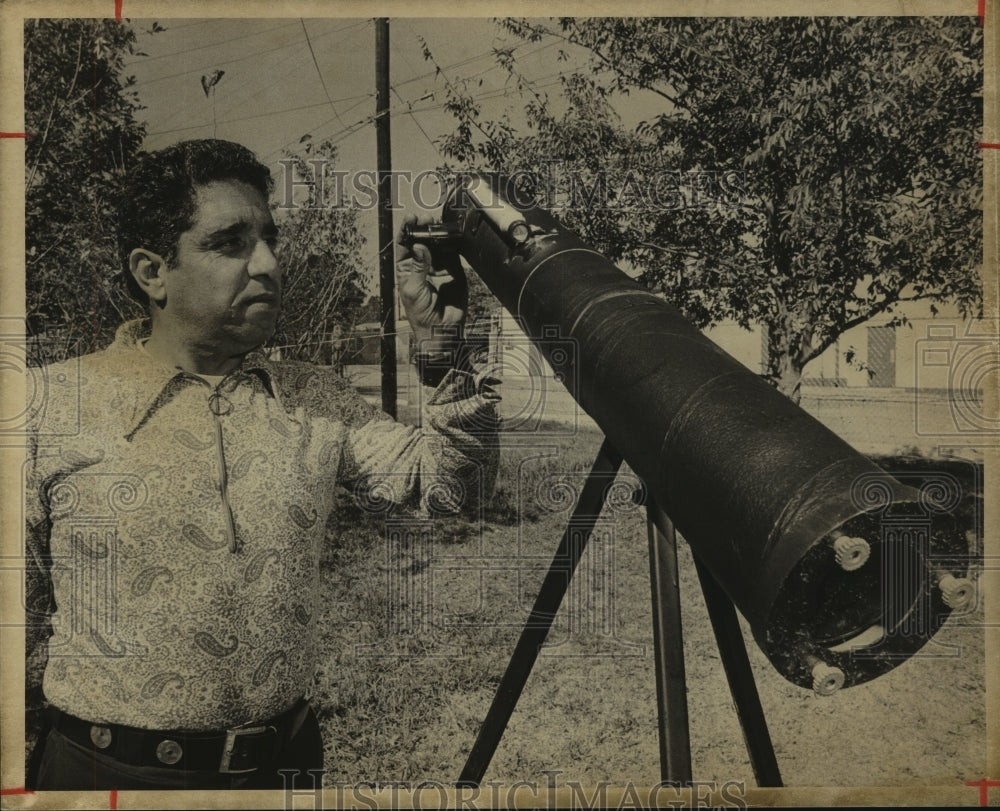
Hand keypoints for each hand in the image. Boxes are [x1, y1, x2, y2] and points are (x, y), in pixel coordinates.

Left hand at [395, 213, 467, 357]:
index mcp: (406, 270)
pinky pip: (453, 254)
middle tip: (426, 218)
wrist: (441, 331)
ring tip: (438, 223)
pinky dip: (452, 243)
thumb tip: (420, 247)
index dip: (407, 231)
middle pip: (422, 242)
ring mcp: (438, 268)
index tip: (410, 219)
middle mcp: (422, 266)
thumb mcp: (413, 290)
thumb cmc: (421, 315)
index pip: (405, 245)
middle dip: (423, 228)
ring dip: (437, 234)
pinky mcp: (454, 272)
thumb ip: (418, 267)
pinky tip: (450, 234)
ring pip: (438, 245)